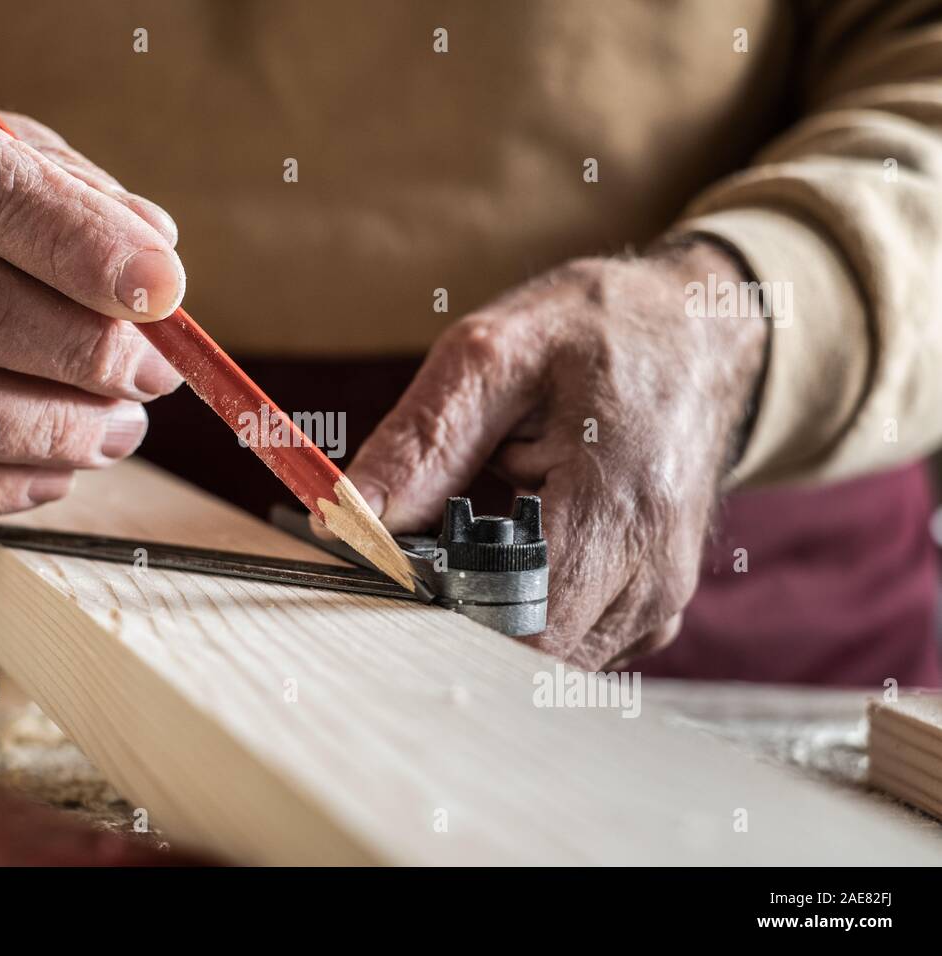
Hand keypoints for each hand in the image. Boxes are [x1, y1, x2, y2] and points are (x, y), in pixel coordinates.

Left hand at [346, 243, 768, 667]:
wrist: (700, 329)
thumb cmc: (600, 330)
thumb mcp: (496, 354)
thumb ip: (421, 442)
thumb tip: (345, 521)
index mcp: (617, 510)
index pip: (513, 626)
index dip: (433, 609)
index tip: (387, 567)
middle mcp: (651, 575)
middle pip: (521, 654)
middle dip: (451, 611)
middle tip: (419, 541)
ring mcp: (659, 601)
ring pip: (540, 659)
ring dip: (485, 610)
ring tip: (473, 533)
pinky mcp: (651, 610)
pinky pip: (568, 644)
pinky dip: (522, 610)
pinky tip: (510, 549)